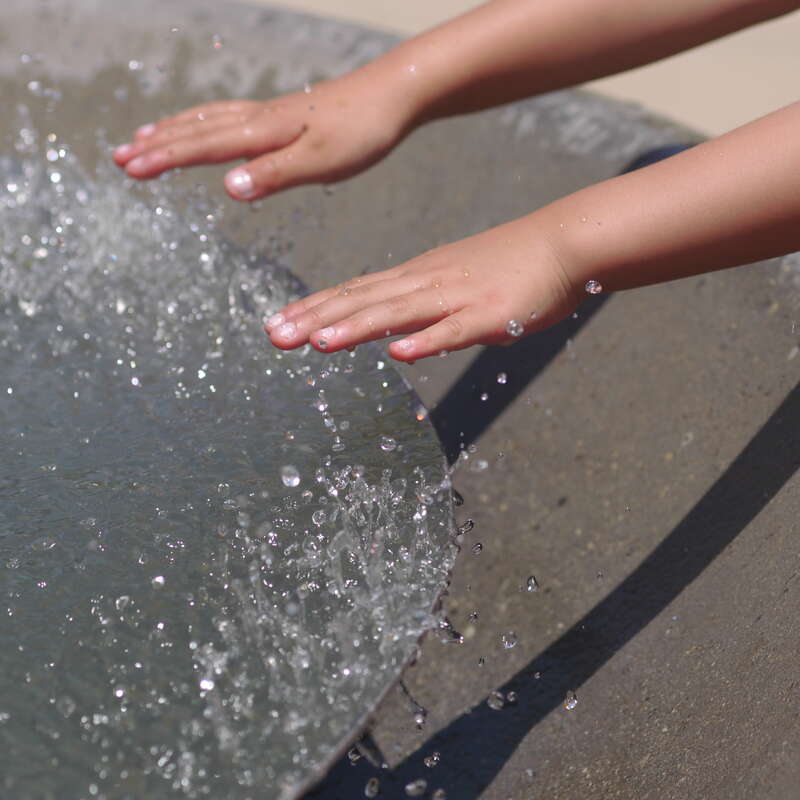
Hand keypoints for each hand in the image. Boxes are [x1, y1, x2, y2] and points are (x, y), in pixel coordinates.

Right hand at [113, 70, 415, 200]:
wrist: (394, 94)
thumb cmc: (362, 132)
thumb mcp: (321, 162)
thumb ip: (274, 175)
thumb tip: (228, 189)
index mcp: (264, 132)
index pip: (203, 146)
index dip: (164, 158)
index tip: (129, 169)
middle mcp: (260, 118)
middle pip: (196, 129)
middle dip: (156, 145)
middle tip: (119, 159)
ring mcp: (270, 113)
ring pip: (209, 118)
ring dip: (174, 130)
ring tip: (144, 138)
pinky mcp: (284, 114)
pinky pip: (230, 115)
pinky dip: (204, 121)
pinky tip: (207, 127)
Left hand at [264, 215, 581, 360]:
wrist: (562, 243)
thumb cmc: (511, 266)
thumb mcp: (457, 287)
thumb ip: (426, 313)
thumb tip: (402, 339)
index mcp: (418, 277)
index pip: (356, 293)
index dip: (315, 308)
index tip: (278, 322)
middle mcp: (427, 282)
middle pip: (364, 301)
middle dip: (317, 319)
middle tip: (274, 336)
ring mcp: (457, 296)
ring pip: (398, 313)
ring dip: (357, 328)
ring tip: (319, 343)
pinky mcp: (491, 313)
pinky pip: (455, 330)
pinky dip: (427, 341)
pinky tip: (399, 354)